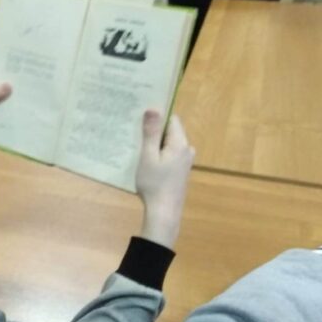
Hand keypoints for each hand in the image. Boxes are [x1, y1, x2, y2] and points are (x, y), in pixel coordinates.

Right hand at [136, 111, 194, 247]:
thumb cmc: (154, 184)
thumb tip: (153, 108)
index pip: (171, 119)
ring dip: (155, 143)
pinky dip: (158, 154)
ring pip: (168, 144)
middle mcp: (186, 150)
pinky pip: (169, 154)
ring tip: (136, 144)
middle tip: (134, 130)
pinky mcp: (180, 171)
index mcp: (180, 143)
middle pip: (170, 131)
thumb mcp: (148, 156)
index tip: (141, 116)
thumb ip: (151, 132)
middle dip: (154, 130)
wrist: (164, 213)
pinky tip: (145, 160)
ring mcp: (185, 161)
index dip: (157, 115)